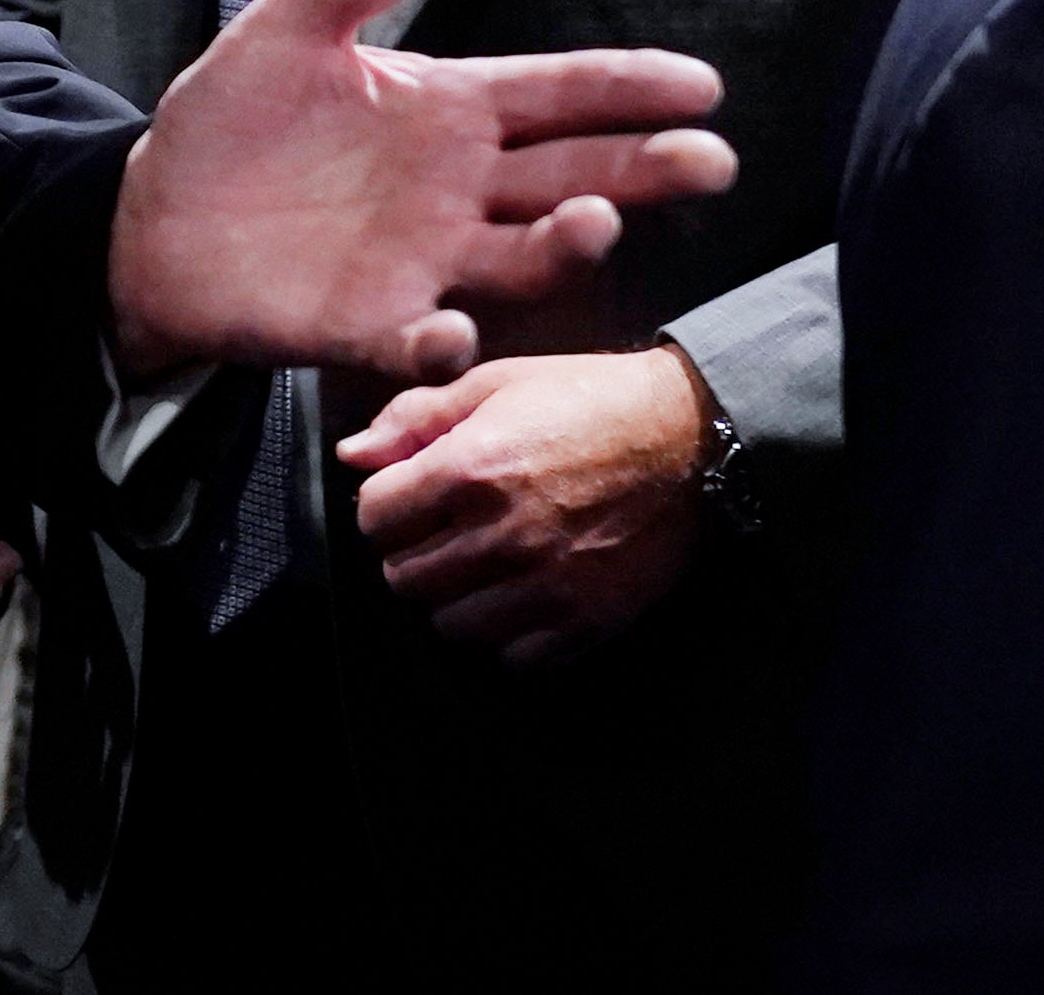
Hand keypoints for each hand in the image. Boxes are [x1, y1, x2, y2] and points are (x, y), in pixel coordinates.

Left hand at [105, 0, 733, 383]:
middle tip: (709, 161)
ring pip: (518, 257)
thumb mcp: (290, 29)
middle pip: (570, 176)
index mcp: (447, 111)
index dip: (627, 88)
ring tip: (598, 221)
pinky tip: (452, 327)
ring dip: (562, 245)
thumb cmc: (235, 123)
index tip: (701, 84)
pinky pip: (415, 339)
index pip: (556, 93)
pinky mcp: (367, 324)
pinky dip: (439, 341)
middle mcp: (455, 190)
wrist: (156, 219)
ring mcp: (421, 260)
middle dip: (643, 170)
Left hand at [339, 347, 706, 666]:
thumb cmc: (587, 399)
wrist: (690, 436)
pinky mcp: (587, 619)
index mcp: (471, 469)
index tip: (406, 499)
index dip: (383, 505)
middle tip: (440, 534)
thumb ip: (414, 418)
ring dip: (454, 598)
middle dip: (410, 554)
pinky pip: (514, 657)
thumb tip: (353, 453)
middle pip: (404, 578)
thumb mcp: (494, 385)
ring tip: (478, 567)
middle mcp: (504, 534)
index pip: (374, 517)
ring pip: (451, 625)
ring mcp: (547, 583)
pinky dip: (507, 635)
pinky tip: (519, 596)